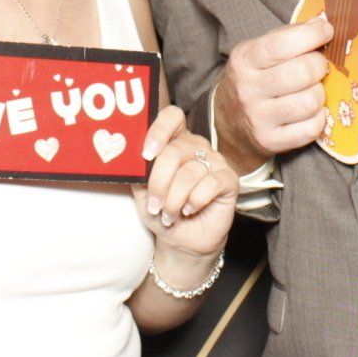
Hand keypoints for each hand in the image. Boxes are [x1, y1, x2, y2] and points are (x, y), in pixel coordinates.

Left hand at [135, 106, 235, 259]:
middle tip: (154, 204)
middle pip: (174, 151)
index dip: (159, 130)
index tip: (146, 154)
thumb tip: (128, 159)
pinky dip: (194, 201)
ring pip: (189, 173)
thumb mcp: (141, 192)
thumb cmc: (162, 211)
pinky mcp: (229, 179)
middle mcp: (196, 146)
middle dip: (159, 183)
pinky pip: (210, 184)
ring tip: (169, 214)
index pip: (172, 117)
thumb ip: (137, 172)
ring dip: (174, 199)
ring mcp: (215, 161)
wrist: (182, 240)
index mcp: (175, 141)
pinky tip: (188, 210)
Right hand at [215, 15, 333, 163]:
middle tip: (319, 66)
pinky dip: (318, 119)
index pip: (282, 44)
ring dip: (319, 94)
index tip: (326, 32)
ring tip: (312, 90)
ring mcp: (258, 118)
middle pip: (302, 73)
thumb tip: (322, 23)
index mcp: (244, 60)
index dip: (312, 35)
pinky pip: (310, 129)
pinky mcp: (270, 141)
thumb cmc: (253, 79)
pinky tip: (310, 112)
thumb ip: (289, 35)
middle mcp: (248, 89)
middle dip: (320, 65)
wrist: (226, 122)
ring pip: (310, 102)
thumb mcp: (259, 52)